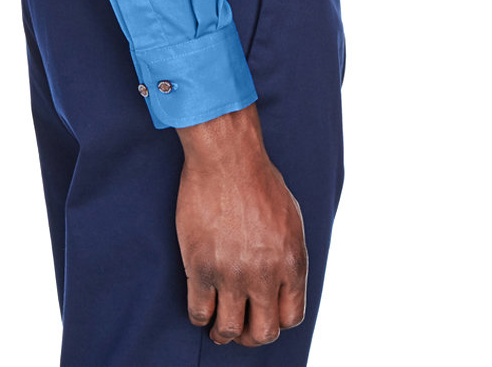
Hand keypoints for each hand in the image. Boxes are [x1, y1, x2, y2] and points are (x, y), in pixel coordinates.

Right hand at [175, 103, 307, 347]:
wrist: (227, 156)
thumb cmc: (258, 179)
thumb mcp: (291, 218)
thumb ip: (289, 254)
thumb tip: (283, 281)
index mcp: (292, 262)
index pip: (291, 317)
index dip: (276, 321)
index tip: (264, 315)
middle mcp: (265, 274)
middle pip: (262, 332)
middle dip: (251, 335)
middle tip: (240, 327)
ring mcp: (232, 273)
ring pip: (229, 330)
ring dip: (224, 333)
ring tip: (218, 326)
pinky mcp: (201, 267)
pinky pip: (199, 311)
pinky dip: (201, 315)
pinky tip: (202, 304)